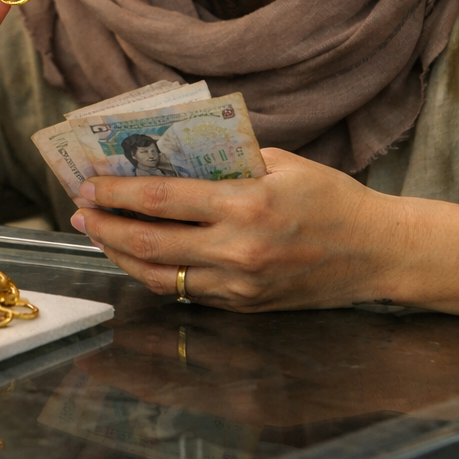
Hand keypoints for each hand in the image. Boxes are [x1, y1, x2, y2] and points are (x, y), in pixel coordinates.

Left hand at [72, 147, 458, 321]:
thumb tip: (171, 153)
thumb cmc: (333, 199)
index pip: (163, 199)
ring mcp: (240, 285)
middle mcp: (240, 250)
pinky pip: (187, 291)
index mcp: (249, 204)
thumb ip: (229, 159)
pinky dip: (155, 273)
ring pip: (161, 274)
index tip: (87, 184)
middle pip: (151, 242)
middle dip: (106, 226)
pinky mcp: (245, 306)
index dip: (117, 193)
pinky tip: (138, 255)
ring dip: (121, 254)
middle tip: (79, 211)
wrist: (379, 253)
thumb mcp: (284, 162)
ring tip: (98, 234)